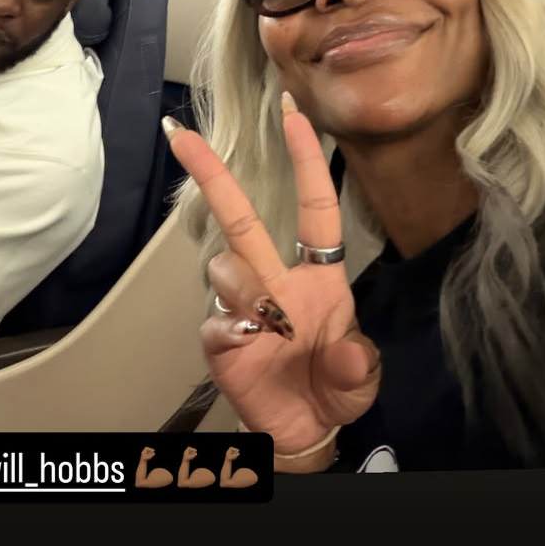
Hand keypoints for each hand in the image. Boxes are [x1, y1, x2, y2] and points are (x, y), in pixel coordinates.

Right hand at [166, 95, 380, 462]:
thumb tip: (346, 354)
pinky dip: (232, 327)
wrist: (300, 432)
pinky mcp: (221, 336)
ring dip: (247, 288)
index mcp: (318, 274)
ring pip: (228, 267)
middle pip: (241, 217)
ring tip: (272, 323)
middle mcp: (276, 279)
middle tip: (185, 138)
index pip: (314, 206)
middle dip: (212, 174)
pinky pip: (217, 318)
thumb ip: (357, 366)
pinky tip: (247, 342)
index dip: (305, 159)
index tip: (293, 113)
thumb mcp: (359, 379)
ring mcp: (244, 305)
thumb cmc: (330, 389)